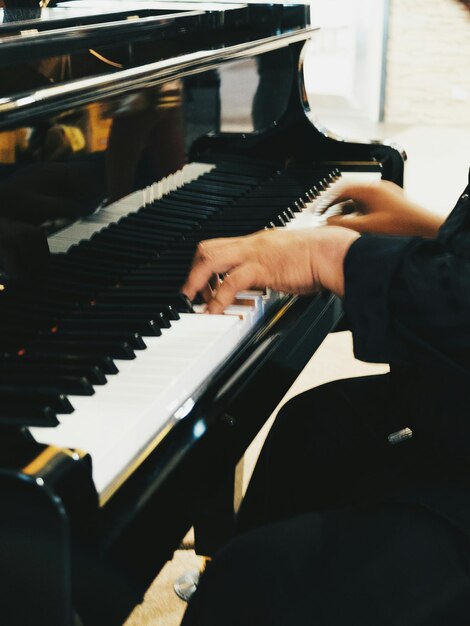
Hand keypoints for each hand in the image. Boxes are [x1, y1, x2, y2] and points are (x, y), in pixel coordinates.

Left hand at [181, 226, 358, 313]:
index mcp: (258, 241)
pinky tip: (214, 312)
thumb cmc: (321, 257)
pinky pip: (229, 283)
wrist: (334, 253)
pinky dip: (217, 299)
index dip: (205, 264)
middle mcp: (251, 243)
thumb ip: (275, 269)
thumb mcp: (290, 260)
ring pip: (210, 260)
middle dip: (193, 272)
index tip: (201, 283)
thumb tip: (272, 281)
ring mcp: (254, 254)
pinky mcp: (261, 268)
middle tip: (189, 293)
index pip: (221, 246)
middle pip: (207, 248)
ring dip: (196, 283)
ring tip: (192, 302)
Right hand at [324, 179, 443, 237]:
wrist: (424, 226)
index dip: (328, 200)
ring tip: (343, 220)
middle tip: (329, 213)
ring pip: (360, 197)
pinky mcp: (391, 199)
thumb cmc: (400, 225)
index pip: (342, 189)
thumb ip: (344, 224)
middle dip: (338, 203)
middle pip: (350, 191)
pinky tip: (360, 221)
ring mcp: (385, 191)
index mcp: (370, 189)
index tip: (321, 209)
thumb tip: (327, 222)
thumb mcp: (366, 227)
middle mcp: (377, 187)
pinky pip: (370, 201)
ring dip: (350, 207)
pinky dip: (361, 209)